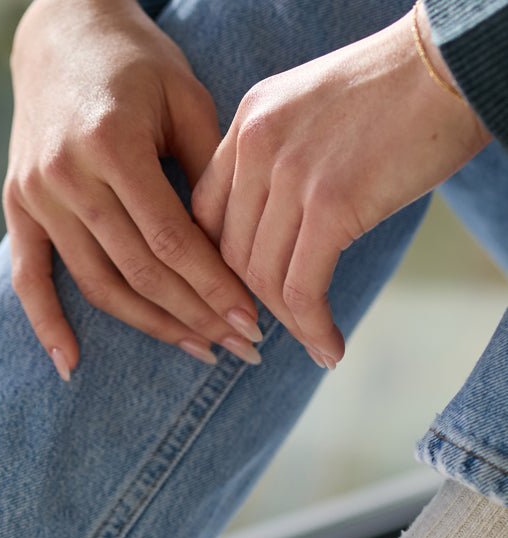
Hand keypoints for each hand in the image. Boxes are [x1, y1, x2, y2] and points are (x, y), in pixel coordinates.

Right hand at [5, 0, 263, 378]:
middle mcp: (69, 177)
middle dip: (194, 315)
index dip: (213, 288)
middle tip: (238, 348)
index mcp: (114, 145)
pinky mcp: (16, 207)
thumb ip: (205, 172)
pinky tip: (72, 364)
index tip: (252, 321)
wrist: (62, 31)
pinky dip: (48, 325)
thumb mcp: (184, 99)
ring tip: (195, 349)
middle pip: (138, 271)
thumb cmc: (137, 64)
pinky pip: (29, 279)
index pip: (171, 240)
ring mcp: (37, 196)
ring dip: (148, 325)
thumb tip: (236, 253)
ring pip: (97, 284)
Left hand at [192, 2, 492, 367]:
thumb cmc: (399, 89)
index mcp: (248, 121)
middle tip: (274, 332)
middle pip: (231, 253)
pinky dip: (312, 328)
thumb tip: (268, 230)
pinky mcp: (333, 204)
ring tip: (311, 341)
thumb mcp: (310, 110)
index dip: (218, 268)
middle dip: (252, 303)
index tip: (240, 297)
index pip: (206, 216)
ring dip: (286, 322)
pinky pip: (303, 288)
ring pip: (263, 277)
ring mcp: (291, 174)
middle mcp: (257, 145)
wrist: (460, 61)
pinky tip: (329, 347)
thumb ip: (275, 160)